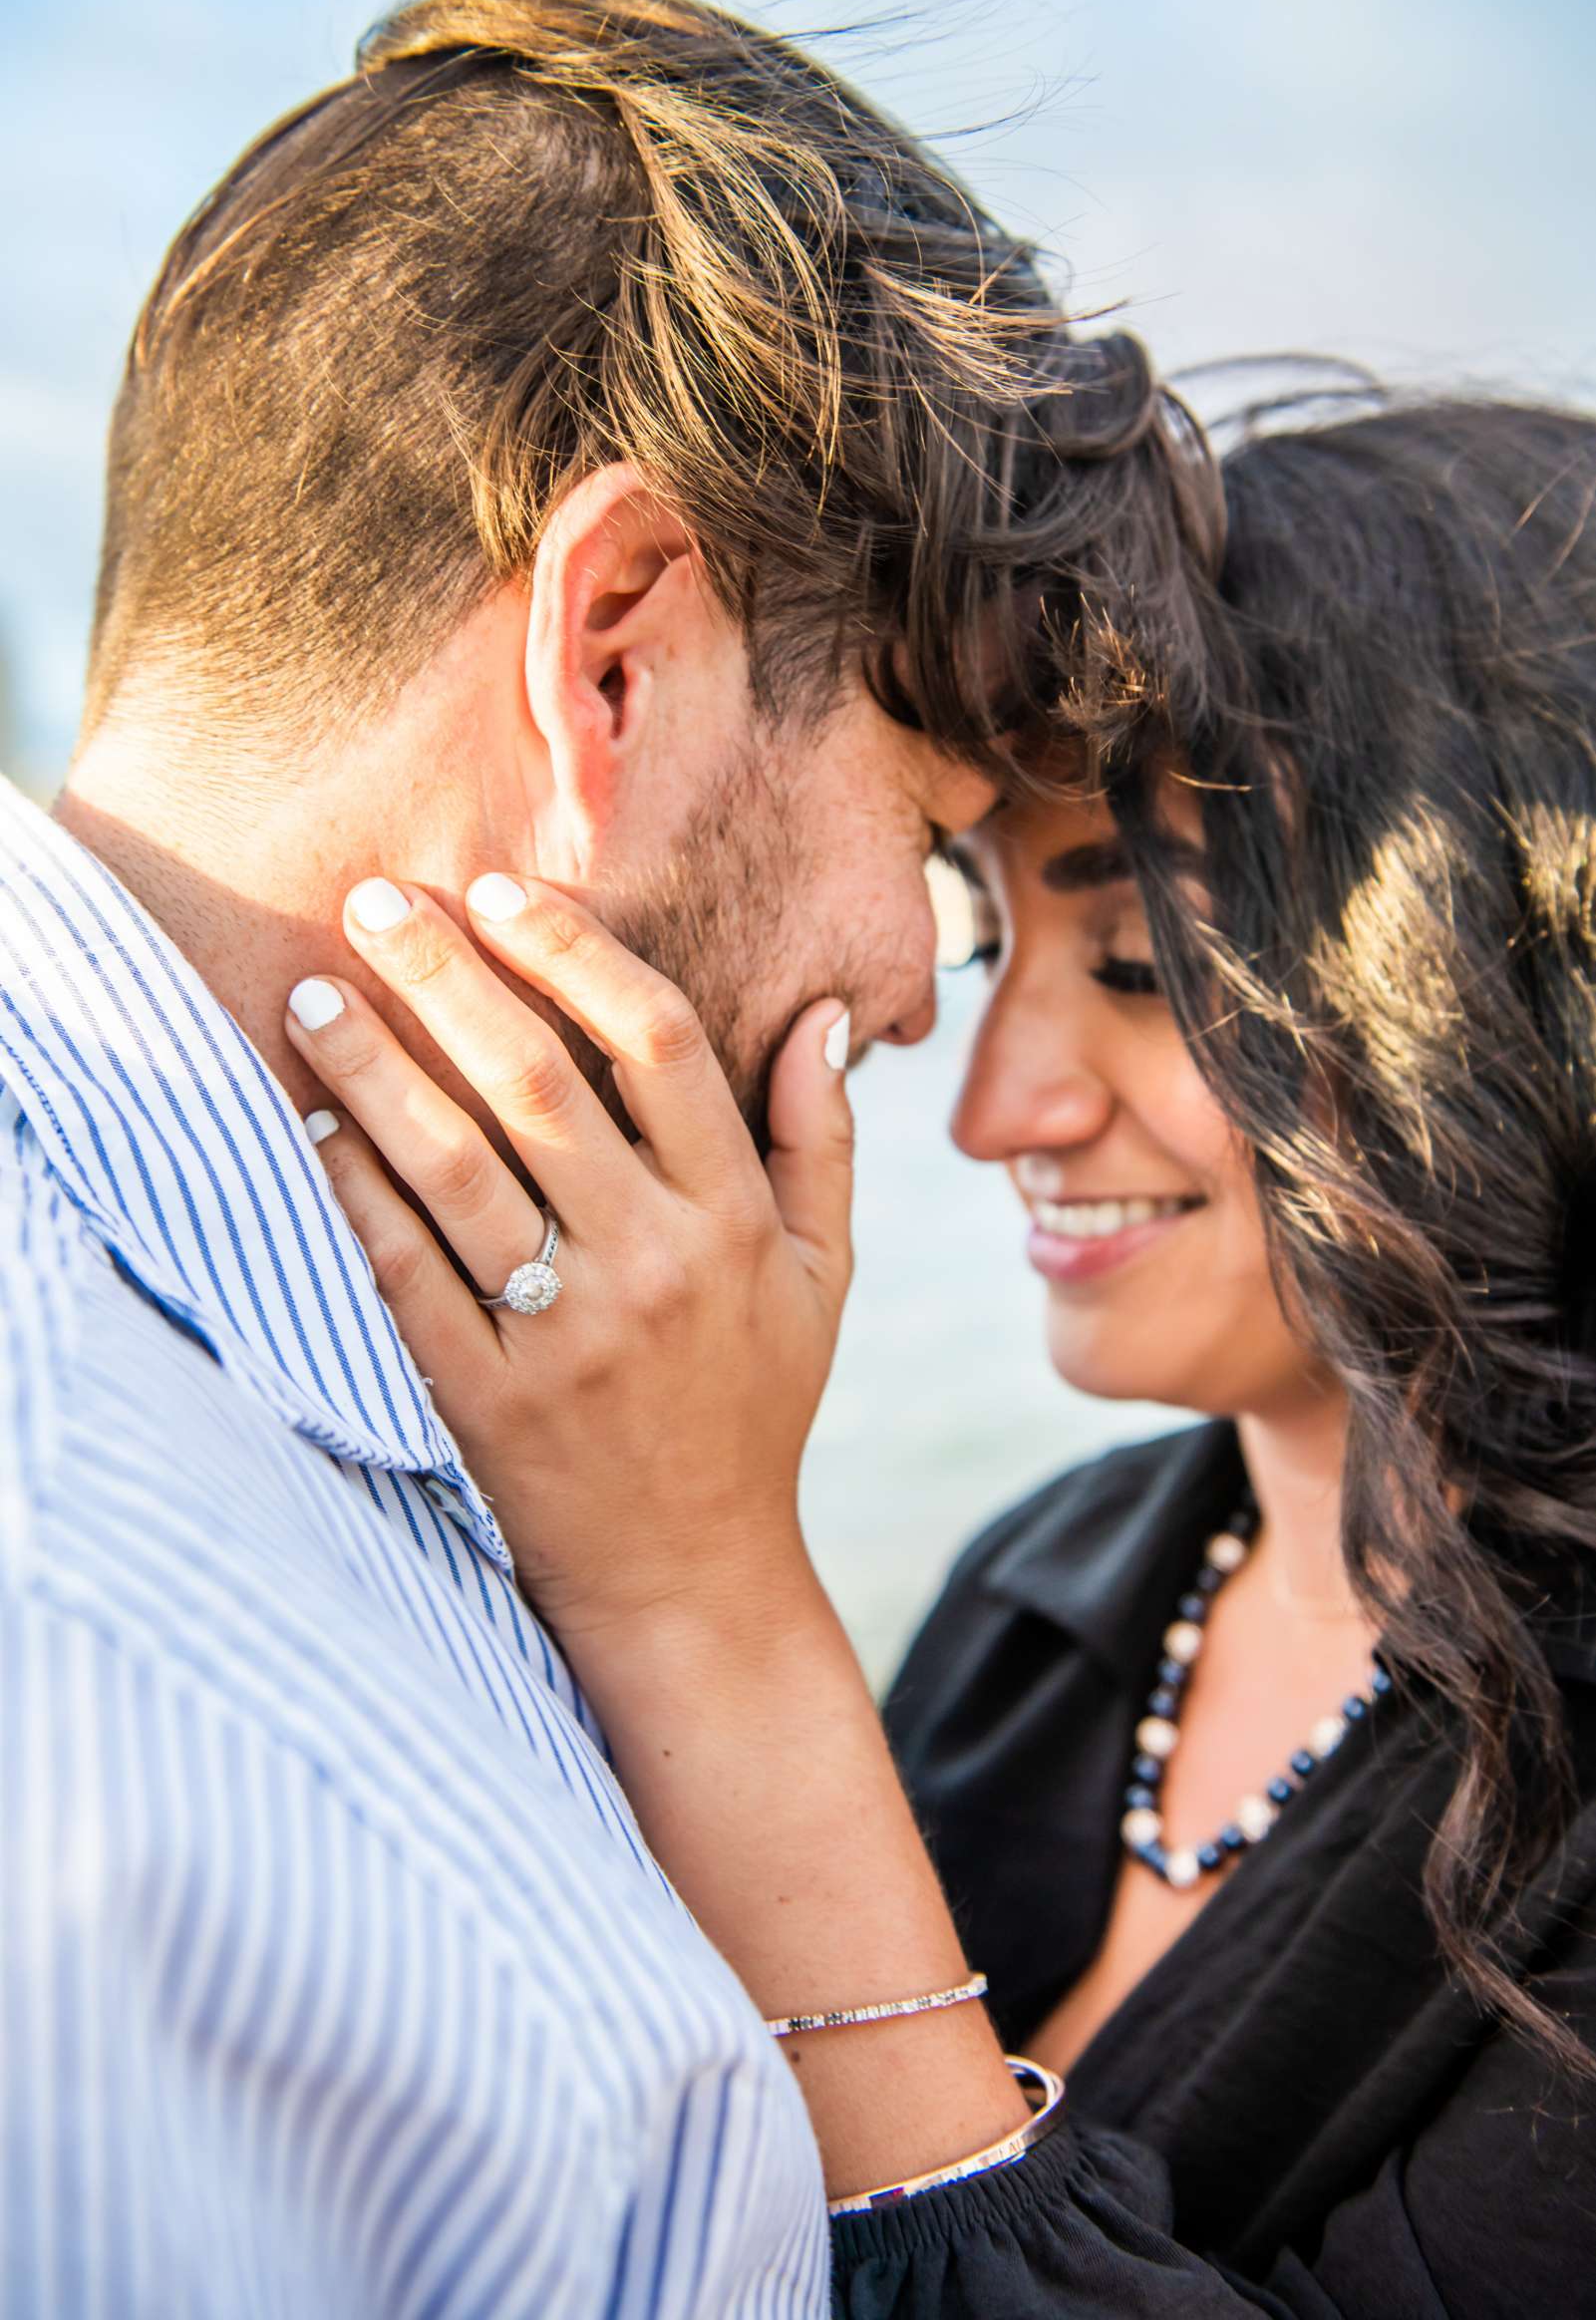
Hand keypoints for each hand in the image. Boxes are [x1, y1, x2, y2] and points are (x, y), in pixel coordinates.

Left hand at [285, 872, 853, 1651]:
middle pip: (539, 1085)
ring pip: (457, 1170)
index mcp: (734, 1218)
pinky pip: (405, 1275)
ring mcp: (565, 1336)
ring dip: (376, 1071)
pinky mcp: (486, 1399)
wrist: (691, 1578)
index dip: (576, 953)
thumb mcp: (824, 1276)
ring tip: (312, 994)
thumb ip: (823, 1142)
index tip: (501, 890)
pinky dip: (353, 1194)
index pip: (659, 1044)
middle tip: (373, 899)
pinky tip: (308, 1125)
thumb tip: (825, 1015)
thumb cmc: (756, 1408)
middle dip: (448, 978)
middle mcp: (653, 1263)